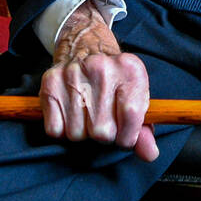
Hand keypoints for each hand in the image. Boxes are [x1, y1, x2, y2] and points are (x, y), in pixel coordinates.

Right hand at [39, 0, 157, 161]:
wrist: (85, 46)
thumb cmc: (115, 80)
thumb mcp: (136, 96)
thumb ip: (144, 129)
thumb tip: (150, 154)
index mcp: (130, 69)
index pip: (132, 116)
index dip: (128, 136)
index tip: (124, 136)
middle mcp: (101, 68)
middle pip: (102, 131)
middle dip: (104, 135)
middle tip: (103, 121)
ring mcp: (73, 74)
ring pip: (76, 134)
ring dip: (82, 133)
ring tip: (87, 115)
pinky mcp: (50, 83)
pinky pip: (55, 130)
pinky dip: (62, 130)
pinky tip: (71, 114)